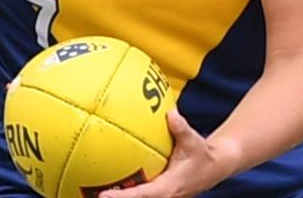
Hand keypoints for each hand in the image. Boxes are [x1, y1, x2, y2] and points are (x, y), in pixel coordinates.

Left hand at [99, 111, 231, 197]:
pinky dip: (123, 188)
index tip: (104, 196)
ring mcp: (159, 194)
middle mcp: (161, 195)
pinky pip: (137, 191)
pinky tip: (106, 178)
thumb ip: (181, 128)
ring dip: (117, 195)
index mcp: (168, 188)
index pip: (143, 196)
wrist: (214, 167)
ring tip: (89, 189)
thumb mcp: (193, 140)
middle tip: (89, 193)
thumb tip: (170, 113)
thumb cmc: (202, 154)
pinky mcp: (157, 190)